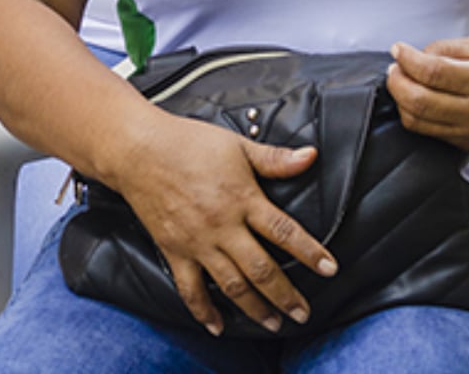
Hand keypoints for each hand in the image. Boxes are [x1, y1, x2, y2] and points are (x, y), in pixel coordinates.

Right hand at [117, 115, 334, 334]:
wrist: (138, 150)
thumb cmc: (187, 142)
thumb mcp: (236, 145)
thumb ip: (275, 158)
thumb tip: (311, 156)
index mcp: (242, 199)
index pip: (283, 231)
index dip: (310, 252)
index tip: (330, 269)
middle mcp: (222, 226)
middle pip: (261, 269)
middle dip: (285, 295)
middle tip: (302, 313)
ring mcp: (197, 242)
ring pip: (232, 285)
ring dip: (255, 309)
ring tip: (273, 324)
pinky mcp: (174, 250)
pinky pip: (190, 288)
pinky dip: (204, 311)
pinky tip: (217, 326)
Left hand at [388, 37, 468, 149]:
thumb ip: (447, 49)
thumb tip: (414, 56)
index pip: (431, 72)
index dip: (406, 59)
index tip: (399, 49)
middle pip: (418, 101)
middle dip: (396, 81)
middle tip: (396, 67)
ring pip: (417, 122)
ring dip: (401, 99)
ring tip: (404, 81)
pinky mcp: (467, 144)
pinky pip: (428, 132)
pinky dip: (415, 114)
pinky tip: (419, 97)